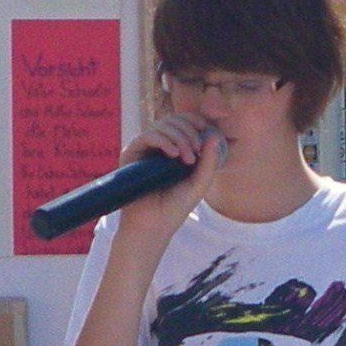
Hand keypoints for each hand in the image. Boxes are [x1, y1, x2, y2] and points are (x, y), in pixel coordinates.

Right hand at [114, 115, 222, 247]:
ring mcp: (144, 149)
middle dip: (189, 131)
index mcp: (173, 149)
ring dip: (180, 137)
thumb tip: (214, 135)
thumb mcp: (199, 183)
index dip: (195, 121)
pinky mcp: (131, 154)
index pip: (183, 123)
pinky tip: (174, 154)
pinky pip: (148, 136)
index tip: (206, 129)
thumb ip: (209, 161)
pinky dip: (164, 140)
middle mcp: (157, 146)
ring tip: (188, 159)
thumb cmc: (175, 207)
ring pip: (162, 126)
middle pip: (173, 120)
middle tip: (197, 150)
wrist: (153, 226)